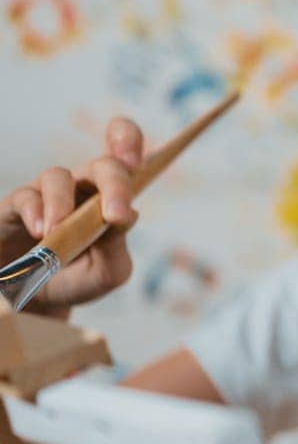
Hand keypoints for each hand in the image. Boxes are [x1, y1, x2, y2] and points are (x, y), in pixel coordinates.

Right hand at [2, 118, 144, 316]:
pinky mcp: (15, 206)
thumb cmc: (76, 279)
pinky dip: (35, 212)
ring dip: (63, 203)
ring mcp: (49, 194)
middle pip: (104, 165)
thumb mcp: (106, 272)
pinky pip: (26, 196)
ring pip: (59, 176)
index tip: (137, 162)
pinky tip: (41, 232)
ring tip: (58, 231)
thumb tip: (128, 215)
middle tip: (116, 214)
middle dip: (115, 185)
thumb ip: (118, 246)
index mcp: (112, 197)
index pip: (124, 154)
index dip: (129, 142)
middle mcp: (83, 188)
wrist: (33, 301)